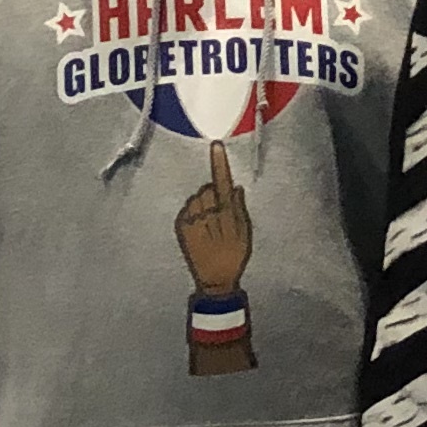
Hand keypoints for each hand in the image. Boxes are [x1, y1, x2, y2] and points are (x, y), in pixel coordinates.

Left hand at [175, 142, 253, 291]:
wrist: (214, 281)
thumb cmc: (234, 257)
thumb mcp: (246, 234)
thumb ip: (240, 209)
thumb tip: (235, 187)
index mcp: (227, 215)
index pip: (222, 183)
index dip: (219, 163)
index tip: (216, 145)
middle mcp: (207, 215)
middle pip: (207, 188)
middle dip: (213, 193)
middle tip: (220, 212)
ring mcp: (192, 222)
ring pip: (196, 198)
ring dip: (202, 203)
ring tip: (209, 222)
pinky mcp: (181, 228)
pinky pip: (186, 209)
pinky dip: (193, 212)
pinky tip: (199, 227)